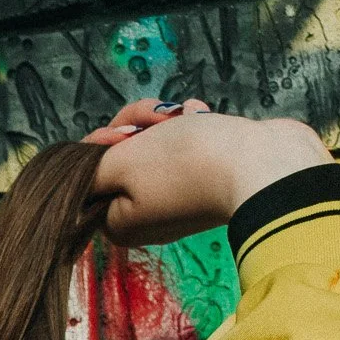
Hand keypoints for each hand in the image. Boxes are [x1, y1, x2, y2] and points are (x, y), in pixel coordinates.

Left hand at [84, 99, 331, 246]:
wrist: (263, 166)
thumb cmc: (189, 164)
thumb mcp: (124, 162)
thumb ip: (90, 170)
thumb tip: (76, 175)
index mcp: (117, 224)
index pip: (91, 177)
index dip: (102, 146)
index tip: (121, 135)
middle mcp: (142, 218)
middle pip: (121, 157)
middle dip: (137, 127)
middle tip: (160, 120)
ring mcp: (173, 199)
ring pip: (152, 145)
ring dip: (166, 122)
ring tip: (187, 116)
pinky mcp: (201, 179)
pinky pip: (183, 145)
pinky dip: (191, 126)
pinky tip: (202, 118)